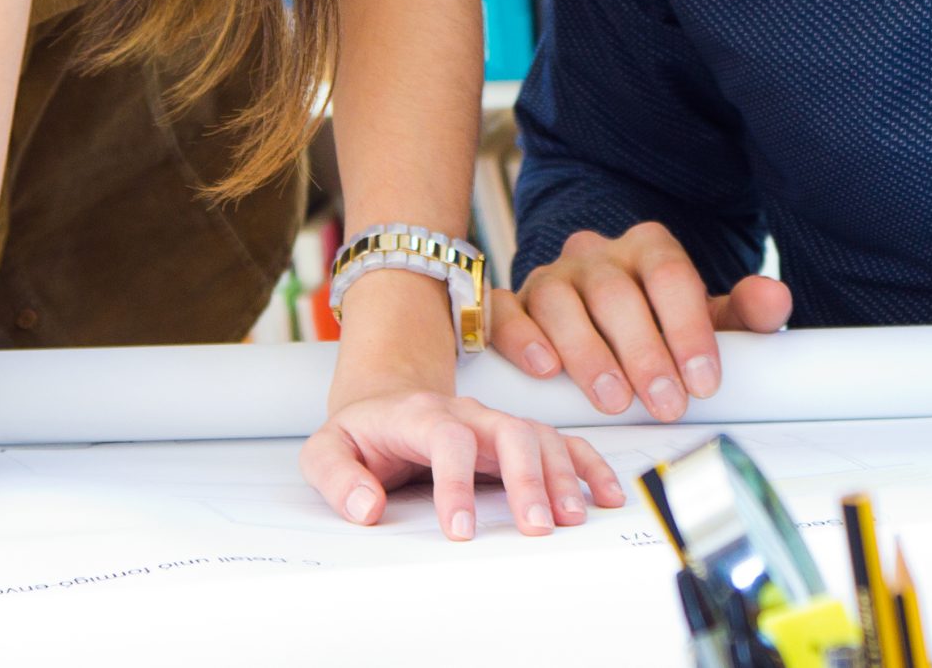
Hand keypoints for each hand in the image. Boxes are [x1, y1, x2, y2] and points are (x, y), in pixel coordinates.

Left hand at [300, 390, 626, 539]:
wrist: (385, 402)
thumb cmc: (360, 435)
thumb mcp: (325, 450)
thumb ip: (336, 477)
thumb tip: (366, 508)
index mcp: (418, 414)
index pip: (445, 438)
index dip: (455, 482)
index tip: (459, 529)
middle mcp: (466, 412)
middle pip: (506, 432)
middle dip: (525, 479)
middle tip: (535, 527)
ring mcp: (495, 422)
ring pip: (538, 437)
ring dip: (560, 477)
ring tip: (571, 519)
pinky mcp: (517, 435)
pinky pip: (561, 442)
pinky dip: (588, 465)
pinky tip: (606, 494)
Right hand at [493, 222, 791, 420]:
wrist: (601, 322)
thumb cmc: (660, 328)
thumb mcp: (707, 321)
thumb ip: (745, 313)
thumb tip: (777, 298)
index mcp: (648, 249)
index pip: (669, 274)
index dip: (688, 328)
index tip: (705, 381)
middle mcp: (595, 255)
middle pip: (614, 291)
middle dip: (643, 352)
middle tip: (665, 403)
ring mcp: (549, 277)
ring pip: (559, 300)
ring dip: (587, 353)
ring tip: (612, 399)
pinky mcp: (512, 303)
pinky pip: (506, 311)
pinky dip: (521, 338)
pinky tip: (543, 369)